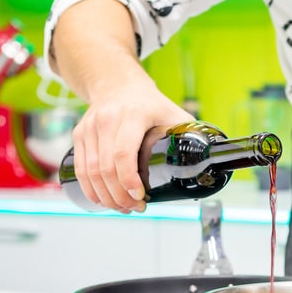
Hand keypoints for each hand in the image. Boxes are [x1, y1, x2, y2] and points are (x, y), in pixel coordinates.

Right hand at [71, 82, 193, 212]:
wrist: (118, 84)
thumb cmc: (151, 104)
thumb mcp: (174, 114)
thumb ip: (191, 135)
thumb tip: (212, 160)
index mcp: (134, 114)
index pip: (123, 153)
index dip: (129, 179)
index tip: (140, 196)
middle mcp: (107, 119)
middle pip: (105, 168)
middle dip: (120, 195)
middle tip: (136, 207)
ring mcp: (90, 127)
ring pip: (90, 171)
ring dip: (106, 196)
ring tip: (123, 207)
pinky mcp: (79, 134)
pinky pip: (80, 168)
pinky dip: (91, 189)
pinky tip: (103, 200)